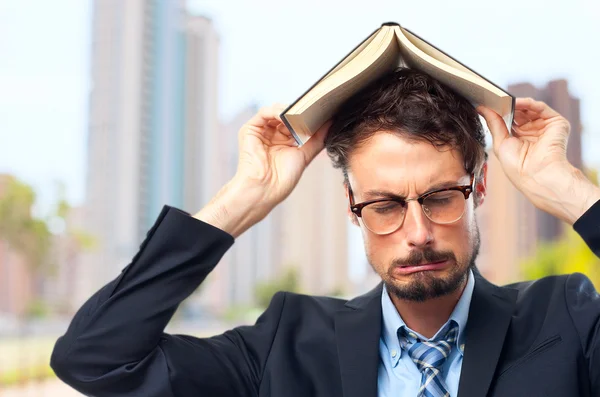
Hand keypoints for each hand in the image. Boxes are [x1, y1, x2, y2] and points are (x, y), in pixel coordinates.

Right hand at [235, 104, 330, 207]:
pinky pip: (265, 113)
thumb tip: (330, 123)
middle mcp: (272, 135)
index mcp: (284, 142)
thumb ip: (316, 138)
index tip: (323, 113)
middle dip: (300, 112)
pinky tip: (287, 116)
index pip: (297, 123)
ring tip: (301, 115)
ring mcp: (261, 132)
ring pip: (277, 111)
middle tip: (315, 110)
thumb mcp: (304, 155)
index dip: (308, 118)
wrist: (265, 189)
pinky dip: (277, 111)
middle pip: (287, 115)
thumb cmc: (282, 179)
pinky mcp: (250, 130)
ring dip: (290, 111)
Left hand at [477, 98, 599, 223]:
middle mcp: (532, 131)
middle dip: (505, 105)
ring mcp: (544, 126)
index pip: (509, 120)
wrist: (537, 175)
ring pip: (528, 108)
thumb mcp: (500, 142)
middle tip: (491, 97)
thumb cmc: (517, 166)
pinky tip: (515, 102)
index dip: (498, 112)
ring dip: (515, 103)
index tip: (485, 103)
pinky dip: (527, 103)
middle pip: (518, 112)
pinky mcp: (556, 122)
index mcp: (519, 138)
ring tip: (501, 99)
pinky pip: (540, 108)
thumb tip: (481, 108)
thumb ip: (493, 123)